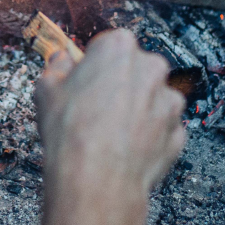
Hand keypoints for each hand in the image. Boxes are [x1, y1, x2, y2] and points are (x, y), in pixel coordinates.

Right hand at [34, 30, 186, 224]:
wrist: (96, 179)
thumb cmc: (72, 133)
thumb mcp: (46, 89)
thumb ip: (57, 66)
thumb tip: (61, 61)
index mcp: (119, 47)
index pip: (108, 45)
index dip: (94, 64)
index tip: (85, 79)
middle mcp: (151, 68)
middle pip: (134, 69)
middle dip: (119, 84)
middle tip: (96, 107)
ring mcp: (169, 101)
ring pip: (151, 99)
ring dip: (136, 110)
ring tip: (109, 131)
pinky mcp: (178, 131)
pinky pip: (161, 128)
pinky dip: (148, 135)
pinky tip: (125, 146)